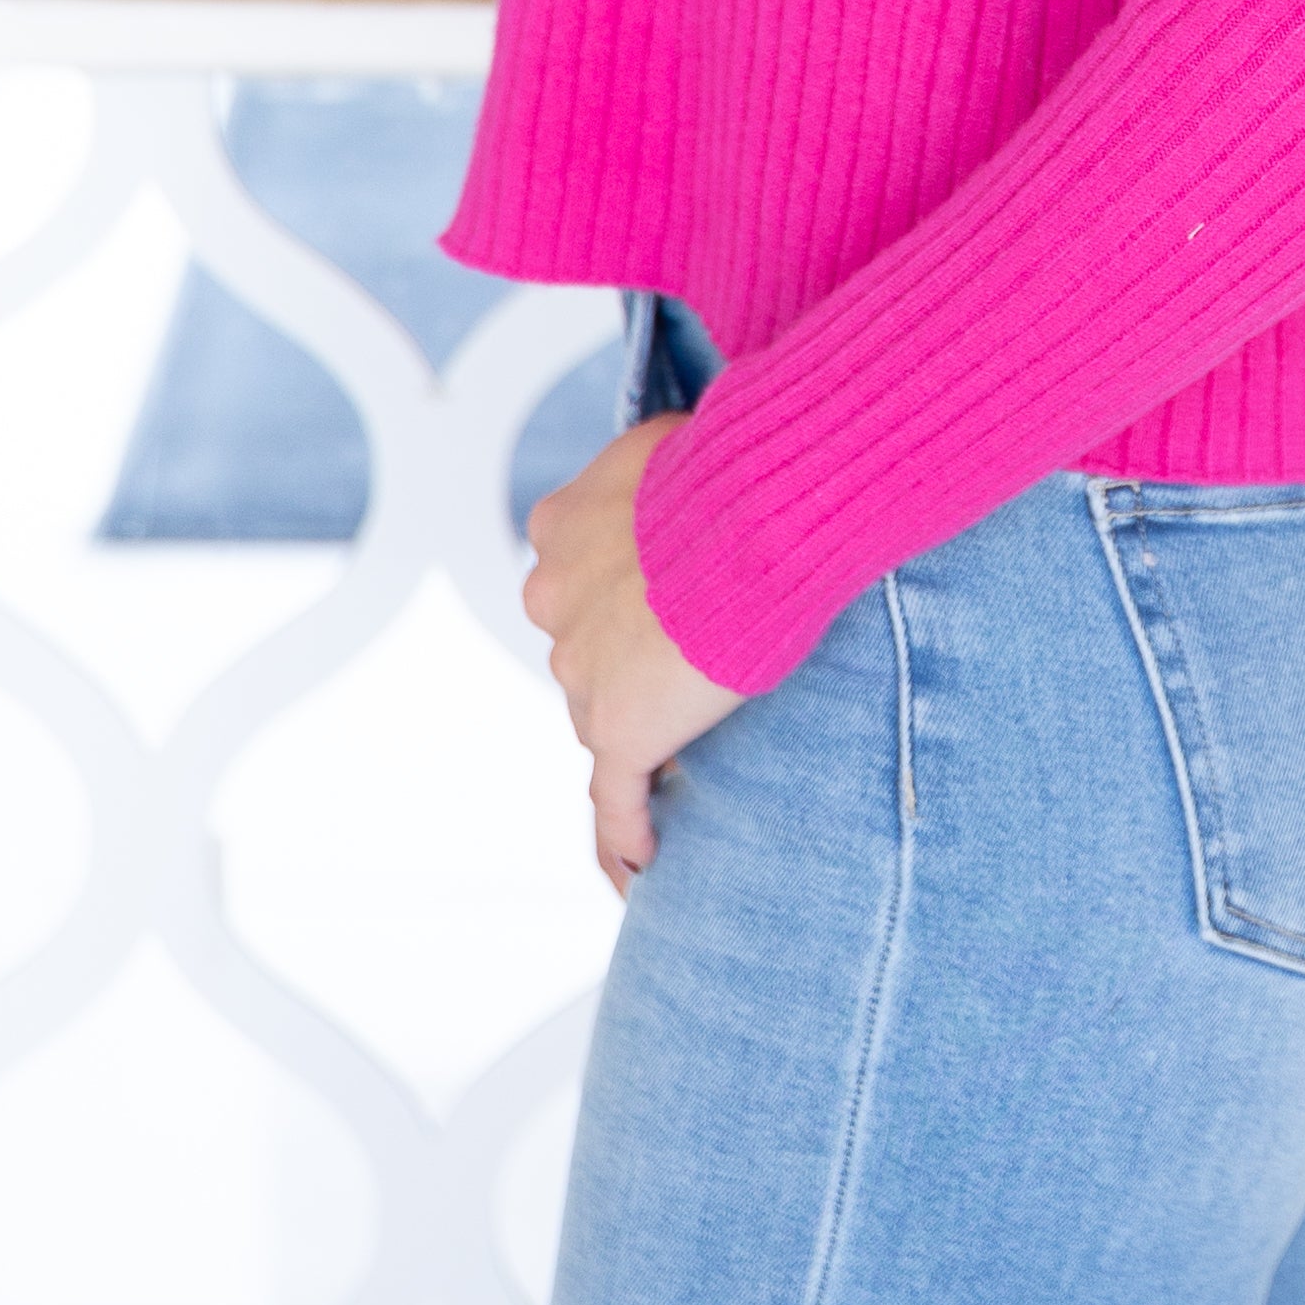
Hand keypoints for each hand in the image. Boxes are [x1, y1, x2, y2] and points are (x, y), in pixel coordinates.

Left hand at [522, 416, 742, 889]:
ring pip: (603, 715)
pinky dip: (625, 835)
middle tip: (696, 659)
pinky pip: (614, 801)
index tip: (663, 598)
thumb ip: (652, 465)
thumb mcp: (670, 440)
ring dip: (645, 726)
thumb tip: (674, 453)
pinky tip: (640, 865)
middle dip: (631, 656)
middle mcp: (553, 600)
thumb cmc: (725, 466)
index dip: (621, 590)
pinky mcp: (621, 732)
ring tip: (695, 745)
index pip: (576, 576)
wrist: (751, 516)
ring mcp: (582, 673)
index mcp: (559, 527)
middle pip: (583, 649)